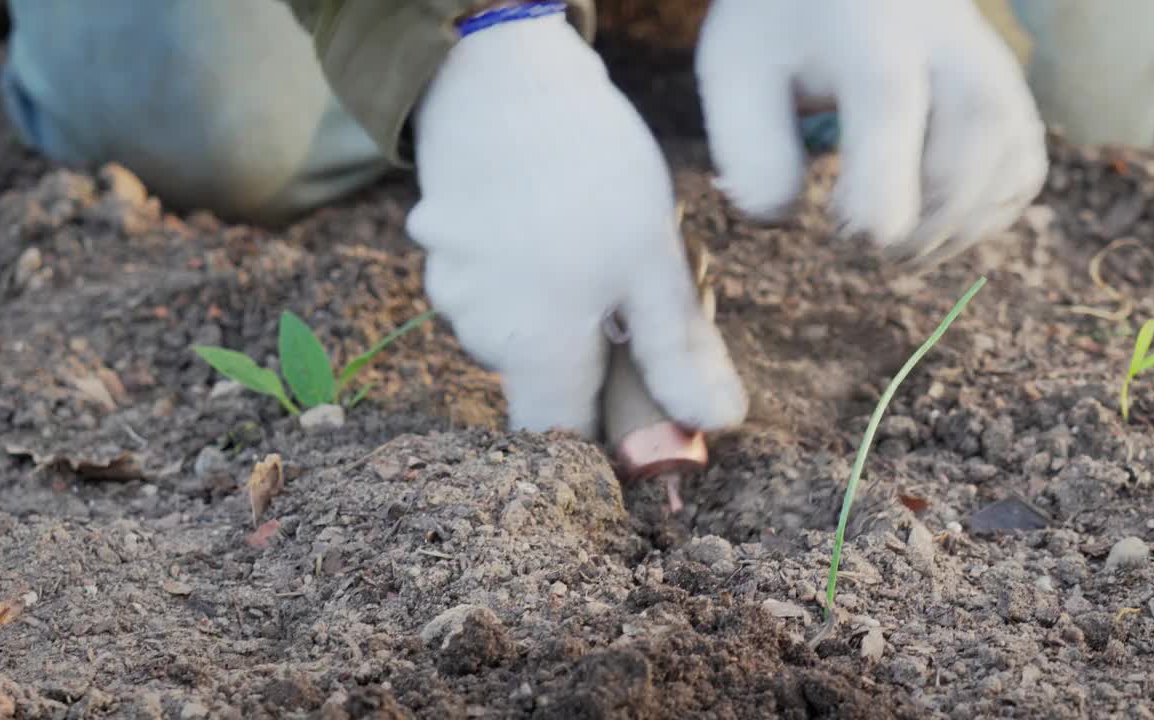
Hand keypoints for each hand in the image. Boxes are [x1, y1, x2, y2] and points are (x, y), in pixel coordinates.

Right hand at [406, 10, 747, 438]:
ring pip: (518, 327)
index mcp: (535, 355)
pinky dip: (523, 270)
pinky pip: (492, 282)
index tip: (638, 403)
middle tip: (632, 288)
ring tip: (590, 241)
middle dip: (590, 354)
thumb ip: (678, 353)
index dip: (602, 435)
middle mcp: (480, 338)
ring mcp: (451, 289)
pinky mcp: (440, 247)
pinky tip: (548, 217)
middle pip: (543, 377)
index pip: (561, 438)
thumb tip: (714, 424)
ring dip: (556, 308)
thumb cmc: (587, 176)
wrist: (501, 79)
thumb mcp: (653, 266)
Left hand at [695, 0, 1048, 267]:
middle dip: (928, 213)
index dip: (879, 187)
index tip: (852, 235)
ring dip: (958, 227)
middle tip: (867, 248)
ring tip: (899, 250)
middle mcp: (944, 38)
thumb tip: (781, 219)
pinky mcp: (1009, 98)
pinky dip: (986, 217)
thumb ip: (750, 147)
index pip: (889, 101)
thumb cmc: (780, 36)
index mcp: (866, 29)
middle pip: (974, 126)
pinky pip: (1022, 169)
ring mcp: (989, 65)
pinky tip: (934, 229)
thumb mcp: (736, 74)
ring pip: (1010, 153)